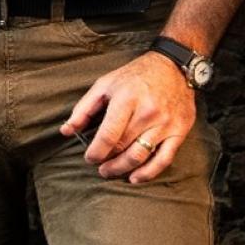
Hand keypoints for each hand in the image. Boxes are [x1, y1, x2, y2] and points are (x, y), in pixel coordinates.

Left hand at [60, 52, 196, 182]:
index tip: (89, 158)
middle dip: (107, 161)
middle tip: (99, 165)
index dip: (95, 152)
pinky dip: (148, 173)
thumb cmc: (135, 76)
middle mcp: (148, 112)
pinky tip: (135, 178)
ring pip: (140, 156)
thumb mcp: (106, 84)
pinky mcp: (179, 131)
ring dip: (122, 169)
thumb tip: (66, 131)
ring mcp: (165, 123)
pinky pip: (163, 159)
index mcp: (127, 98)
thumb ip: (84, 108)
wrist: (173, 67)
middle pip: (122, 147)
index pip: (108, 135)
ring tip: (110, 171)